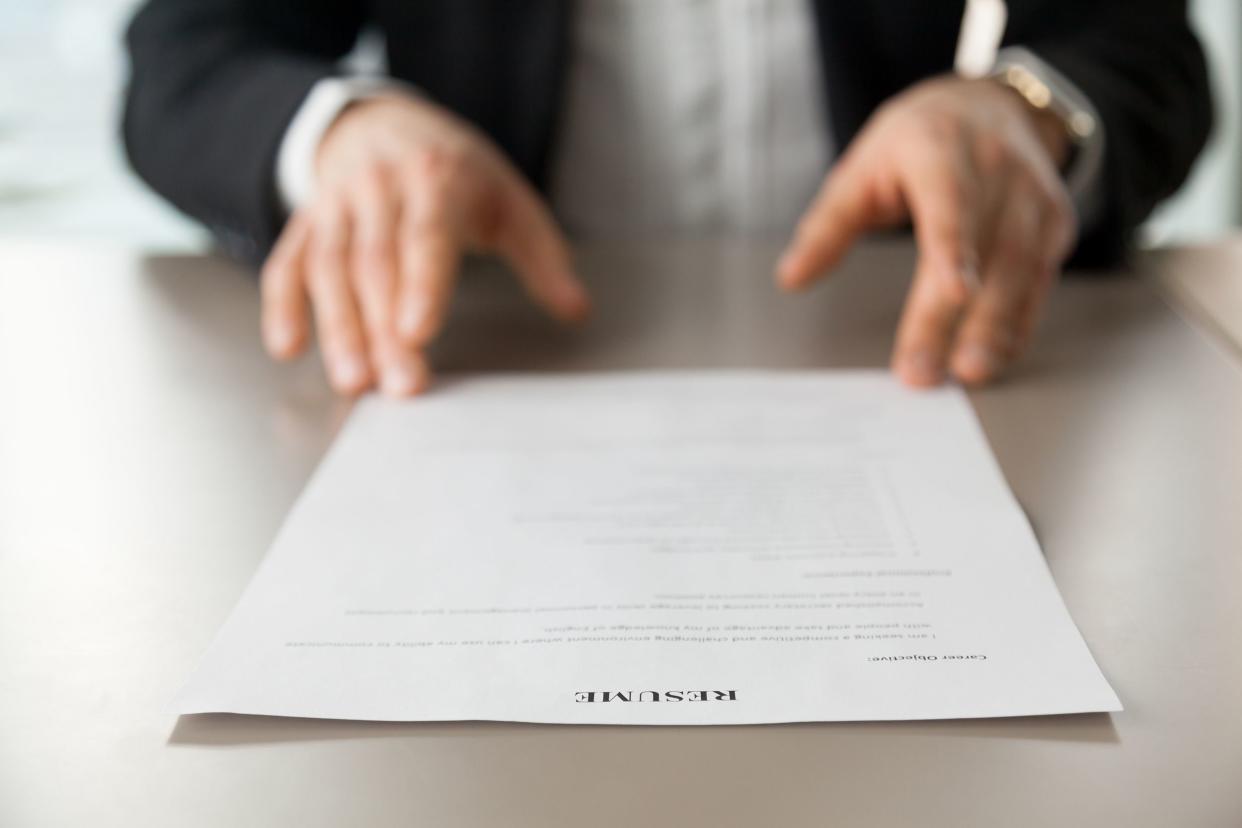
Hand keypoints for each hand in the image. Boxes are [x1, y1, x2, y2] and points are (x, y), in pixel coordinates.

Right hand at [261, 95, 590, 395]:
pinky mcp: (308, 223)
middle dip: (384, 329)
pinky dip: (282, 305)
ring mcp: (337, 206)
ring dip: (338, 327)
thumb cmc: (455, 171)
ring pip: (330, 268)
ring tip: (353, 380)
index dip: (421, 285)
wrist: (384, 122)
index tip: (419, 333)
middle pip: (376, 264)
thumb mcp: (509, 199)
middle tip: (399, 385)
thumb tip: (577, 310)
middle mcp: (378, 189)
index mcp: (436, 179)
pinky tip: (288, 347)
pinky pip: (289, 263)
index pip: (426, 236)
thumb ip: (543, 256)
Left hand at [777, 76, 1075, 386]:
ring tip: (967, 372)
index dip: (955, 250)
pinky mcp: (1054, 225)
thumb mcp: (863, 166)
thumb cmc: (919, 140)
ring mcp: (1033, 199)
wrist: (992, 105)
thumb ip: (828, 225)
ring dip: (995, 329)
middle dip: (952, 317)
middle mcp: (998, 173)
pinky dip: (1019, 322)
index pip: (951, 205)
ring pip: (1020, 271)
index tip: (954, 293)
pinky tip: (996, 356)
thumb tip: (791, 278)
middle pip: (982, 252)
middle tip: (923, 372)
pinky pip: (1039, 281)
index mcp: (943, 152)